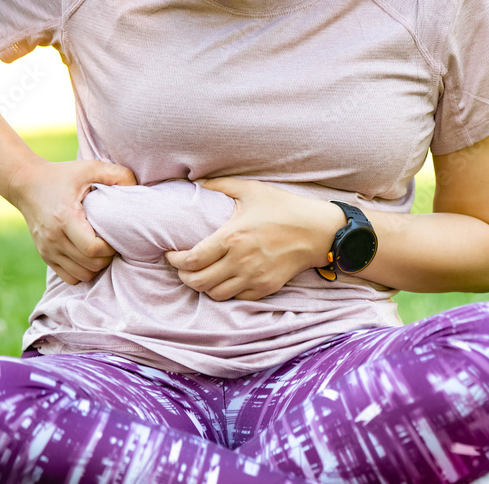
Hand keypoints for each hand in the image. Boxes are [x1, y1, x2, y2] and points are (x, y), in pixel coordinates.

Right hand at [7, 159, 137, 283]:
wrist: (25, 183)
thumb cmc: (63, 175)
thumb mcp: (90, 167)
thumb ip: (118, 174)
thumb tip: (138, 187)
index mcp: (65, 218)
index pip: (93, 249)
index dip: (111, 248)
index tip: (116, 236)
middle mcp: (53, 238)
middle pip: (90, 264)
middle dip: (107, 257)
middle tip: (112, 243)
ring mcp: (47, 249)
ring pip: (82, 275)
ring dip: (96, 266)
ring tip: (101, 249)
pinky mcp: (45, 255)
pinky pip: (70, 278)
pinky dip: (82, 271)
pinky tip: (87, 256)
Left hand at [165, 178, 343, 300]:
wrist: (317, 231)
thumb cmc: (284, 208)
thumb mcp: (251, 190)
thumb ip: (220, 185)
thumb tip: (196, 181)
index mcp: (233, 237)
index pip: (192, 260)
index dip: (175, 261)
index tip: (172, 255)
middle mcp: (241, 261)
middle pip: (199, 282)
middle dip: (184, 277)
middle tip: (183, 267)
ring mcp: (255, 277)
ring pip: (216, 294)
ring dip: (204, 286)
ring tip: (202, 275)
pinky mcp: (266, 287)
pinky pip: (237, 297)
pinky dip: (226, 291)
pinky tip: (224, 280)